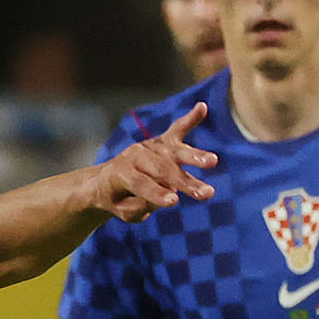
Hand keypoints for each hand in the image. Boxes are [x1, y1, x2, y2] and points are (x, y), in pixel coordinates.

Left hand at [91, 104, 217, 223]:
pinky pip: (178, 128)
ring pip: (174, 152)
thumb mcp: (122, 210)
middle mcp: (134, 155)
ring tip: (213, 162)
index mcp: (119, 172)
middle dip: (185, 182)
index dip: (156, 193)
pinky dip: (191, 118)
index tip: (174, 201)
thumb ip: (139, 206)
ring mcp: (150, 146)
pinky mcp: (163, 141)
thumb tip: (169, 196)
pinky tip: (202, 108)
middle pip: (162, 169)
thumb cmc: (117, 200)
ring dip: (195, 157)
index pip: (140, 183)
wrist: (105, 180)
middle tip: (206, 193)